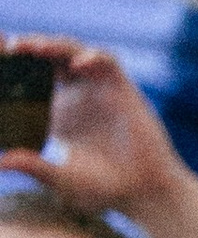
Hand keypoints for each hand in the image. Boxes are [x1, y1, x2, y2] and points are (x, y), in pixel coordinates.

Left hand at [0, 36, 186, 225]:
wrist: (143, 193)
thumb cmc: (102, 190)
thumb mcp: (61, 179)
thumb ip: (33, 167)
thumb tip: (0, 163)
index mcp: (55, 109)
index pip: (28, 75)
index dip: (12, 62)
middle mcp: (74, 93)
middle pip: (46, 55)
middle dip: (26, 46)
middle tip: (7, 47)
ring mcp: (98, 88)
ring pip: (71, 50)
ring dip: (52, 44)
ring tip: (34, 47)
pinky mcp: (122, 88)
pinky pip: (105, 60)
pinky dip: (91, 57)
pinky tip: (77, 65)